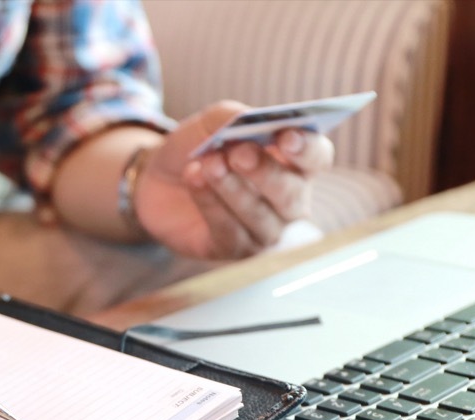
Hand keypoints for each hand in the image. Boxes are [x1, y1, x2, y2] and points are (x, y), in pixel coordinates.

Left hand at [135, 100, 334, 259]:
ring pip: (260, 217)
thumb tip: (246, 119)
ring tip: (209, 163)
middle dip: (265, 171)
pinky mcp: (232, 248)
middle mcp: (288, 201)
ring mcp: (263, 230)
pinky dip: (210, 204)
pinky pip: (229, 232)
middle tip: (239, 152)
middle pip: (292, 193)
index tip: (286, 136)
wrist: (157, 180)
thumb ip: (231, 117)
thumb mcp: (210, 123)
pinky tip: (194, 179)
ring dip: (234, 189)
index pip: (317, 158)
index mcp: (295, 163)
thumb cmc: (199, 148)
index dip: (307, 149)